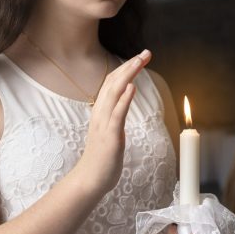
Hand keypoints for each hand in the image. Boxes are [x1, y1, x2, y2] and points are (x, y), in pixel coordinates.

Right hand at [73, 49, 150, 195]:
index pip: (112, 83)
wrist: (90, 180)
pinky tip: (132, 88)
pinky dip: (123, 100)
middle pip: (113, 83)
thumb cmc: (102, 158)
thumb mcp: (110, 131)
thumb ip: (116, 114)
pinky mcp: (109, 137)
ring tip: (139, 61)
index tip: (140, 57)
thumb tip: (124, 99)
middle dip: (129, 66)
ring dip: (127, 75)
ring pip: (113, 93)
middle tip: (145, 52)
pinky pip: (116, 115)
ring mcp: (104, 125)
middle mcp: (100, 114)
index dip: (125, 68)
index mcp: (102, 112)